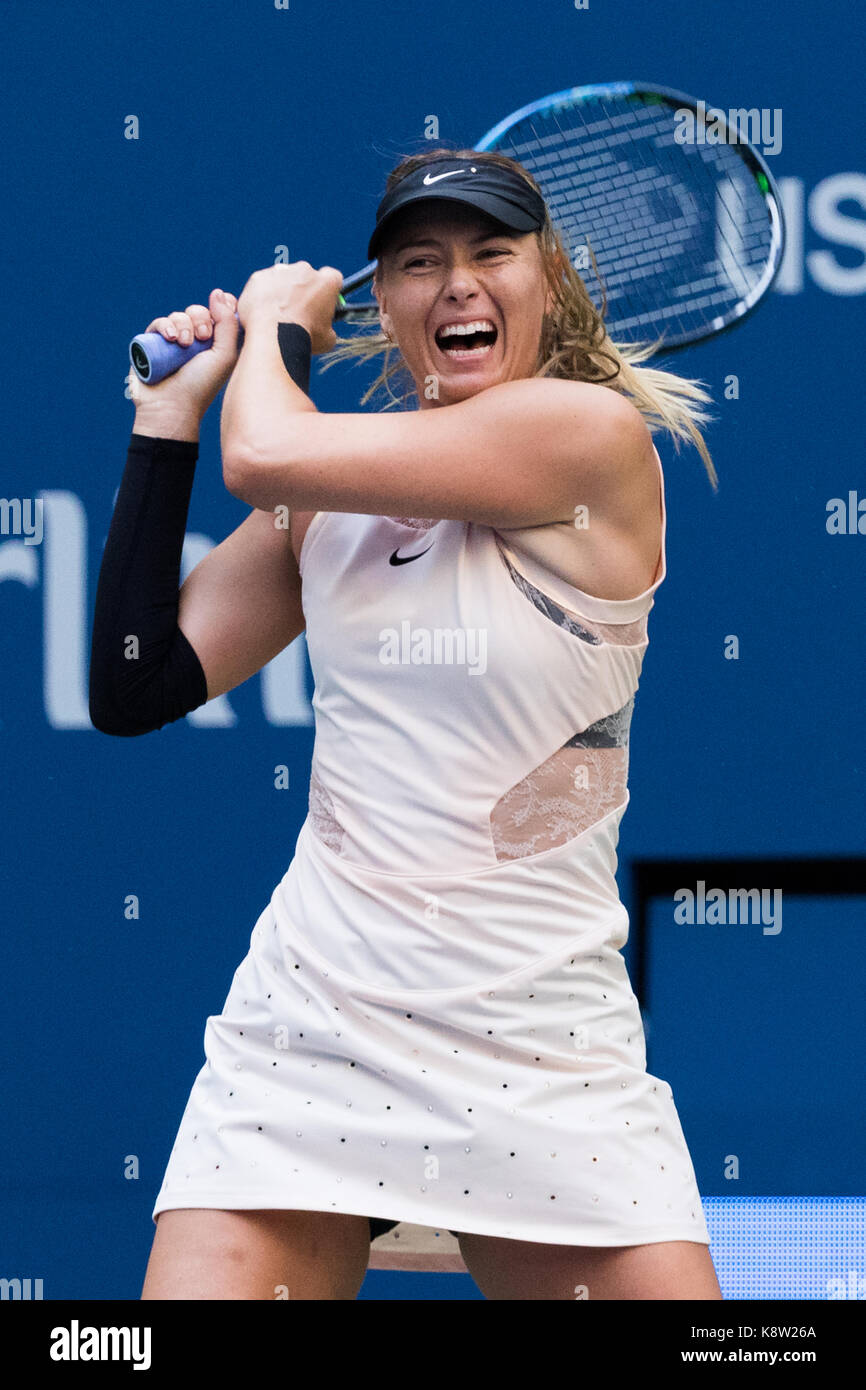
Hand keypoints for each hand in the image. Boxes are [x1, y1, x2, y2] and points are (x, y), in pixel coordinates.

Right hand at [127, 289, 241, 419]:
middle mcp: (196, 343)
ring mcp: (174, 343)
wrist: (171, 406)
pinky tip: (170, 338)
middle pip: (199, 311)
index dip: (222, 306)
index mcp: (216, 345)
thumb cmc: (201, 386)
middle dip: (201, 318)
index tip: (222, 310)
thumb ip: (228, 323)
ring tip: (184, 344)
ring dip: (184, 324)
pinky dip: (165, 325)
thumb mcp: (225, 356)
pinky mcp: (153, 344)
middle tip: (202, 337)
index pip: (220, 314)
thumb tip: (219, 293)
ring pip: (179, 315)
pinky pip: (159, 322)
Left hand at [236, 262, 342, 353]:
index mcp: (327, 282)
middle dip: (302, 290)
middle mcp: (305, 270)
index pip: (332, 277)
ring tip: (277, 315)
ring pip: (282, 278)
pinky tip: (263, 313)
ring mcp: (280, 271)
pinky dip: (263, 295)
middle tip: (297, 311)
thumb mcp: (327, 339)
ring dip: (282, 291)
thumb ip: (328, 326)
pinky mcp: (260, 277)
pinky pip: (263, 284)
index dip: (326, 290)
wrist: (273, 338)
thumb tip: (324, 329)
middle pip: (305, 275)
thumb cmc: (303, 339)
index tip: (322, 301)